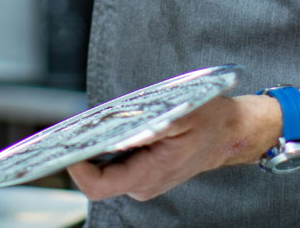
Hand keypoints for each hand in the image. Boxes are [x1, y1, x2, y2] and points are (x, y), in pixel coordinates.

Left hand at [66, 94, 279, 201]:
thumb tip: (123, 133)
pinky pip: (116, 163)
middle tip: (73, 125)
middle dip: (82, 152)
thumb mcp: (184, 113)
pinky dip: (107, 146)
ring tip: (92, 122)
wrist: (233, 133)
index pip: (100, 185)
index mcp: (151, 173)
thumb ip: (152, 127)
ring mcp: (143, 180)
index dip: (77, 168)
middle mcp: (143, 183)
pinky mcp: (144, 171)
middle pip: (97, 176)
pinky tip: (109, 127)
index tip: (66, 145)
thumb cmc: (211, 120)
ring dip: (95, 147)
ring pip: (105, 169)